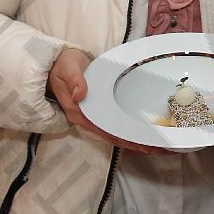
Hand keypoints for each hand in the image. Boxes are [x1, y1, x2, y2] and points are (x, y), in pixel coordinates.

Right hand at [48, 47, 166, 154]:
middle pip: (114, 136)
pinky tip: (141, 133)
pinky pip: (114, 124)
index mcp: (79, 112)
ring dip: (134, 139)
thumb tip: (80, 94)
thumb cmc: (62, 66)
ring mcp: (91, 116)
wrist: (55, 65)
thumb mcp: (67, 68)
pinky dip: (128, 130)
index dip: (125, 139)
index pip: (106, 130)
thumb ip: (74, 80)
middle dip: (135, 143)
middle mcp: (86, 118)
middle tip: (159, 148)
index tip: (143, 145)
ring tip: (155, 144)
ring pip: (115, 133)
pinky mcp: (97, 111)